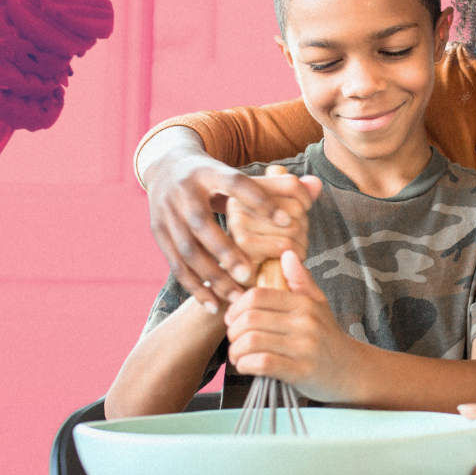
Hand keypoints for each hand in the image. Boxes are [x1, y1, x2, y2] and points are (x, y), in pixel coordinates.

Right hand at [144, 135, 320, 312]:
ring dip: (212, 276)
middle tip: (249, 273)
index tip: (289, 220)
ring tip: (237, 295)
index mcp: (210, 171)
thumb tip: (317, 186)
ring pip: (188, 249)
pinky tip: (214, 306)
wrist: (165, 168)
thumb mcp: (241, 175)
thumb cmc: (217, 179)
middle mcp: (184, 191)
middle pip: (202, 222)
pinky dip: (195, 288)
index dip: (261, 201)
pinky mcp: (158, 234)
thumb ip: (279, 186)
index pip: (237, 183)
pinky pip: (176, 266)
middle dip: (225, 249)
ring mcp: (167, 214)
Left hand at [224, 250, 357, 401]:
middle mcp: (305, 322)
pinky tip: (246, 366)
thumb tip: (287, 254)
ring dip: (236, 351)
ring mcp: (305, 347)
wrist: (351, 370)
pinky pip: (263, 364)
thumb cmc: (328, 336)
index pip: (257, 296)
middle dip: (233, 331)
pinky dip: (246, 365)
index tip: (232, 319)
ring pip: (252, 342)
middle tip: (233, 340)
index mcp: (304, 304)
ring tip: (237, 355)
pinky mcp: (302, 371)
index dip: (236, 307)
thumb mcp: (319, 304)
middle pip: (250, 319)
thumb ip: (300, 280)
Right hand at [226, 165, 322, 268]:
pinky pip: (285, 244)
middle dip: (303, 226)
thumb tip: (315, 183)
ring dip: (300, 243)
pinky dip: (295, 254)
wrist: (244, 277)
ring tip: (289, 250)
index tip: (301, 213)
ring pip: (293, 227)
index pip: (291, 183)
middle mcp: (239, 201)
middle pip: (296, 207)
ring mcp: (238, 222)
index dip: (306, 199)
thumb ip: (300, 198)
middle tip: (292, 238)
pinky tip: (286, 259)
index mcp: (248, 189)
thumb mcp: (283, 216)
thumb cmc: (266, 244)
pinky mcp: (243, 243)